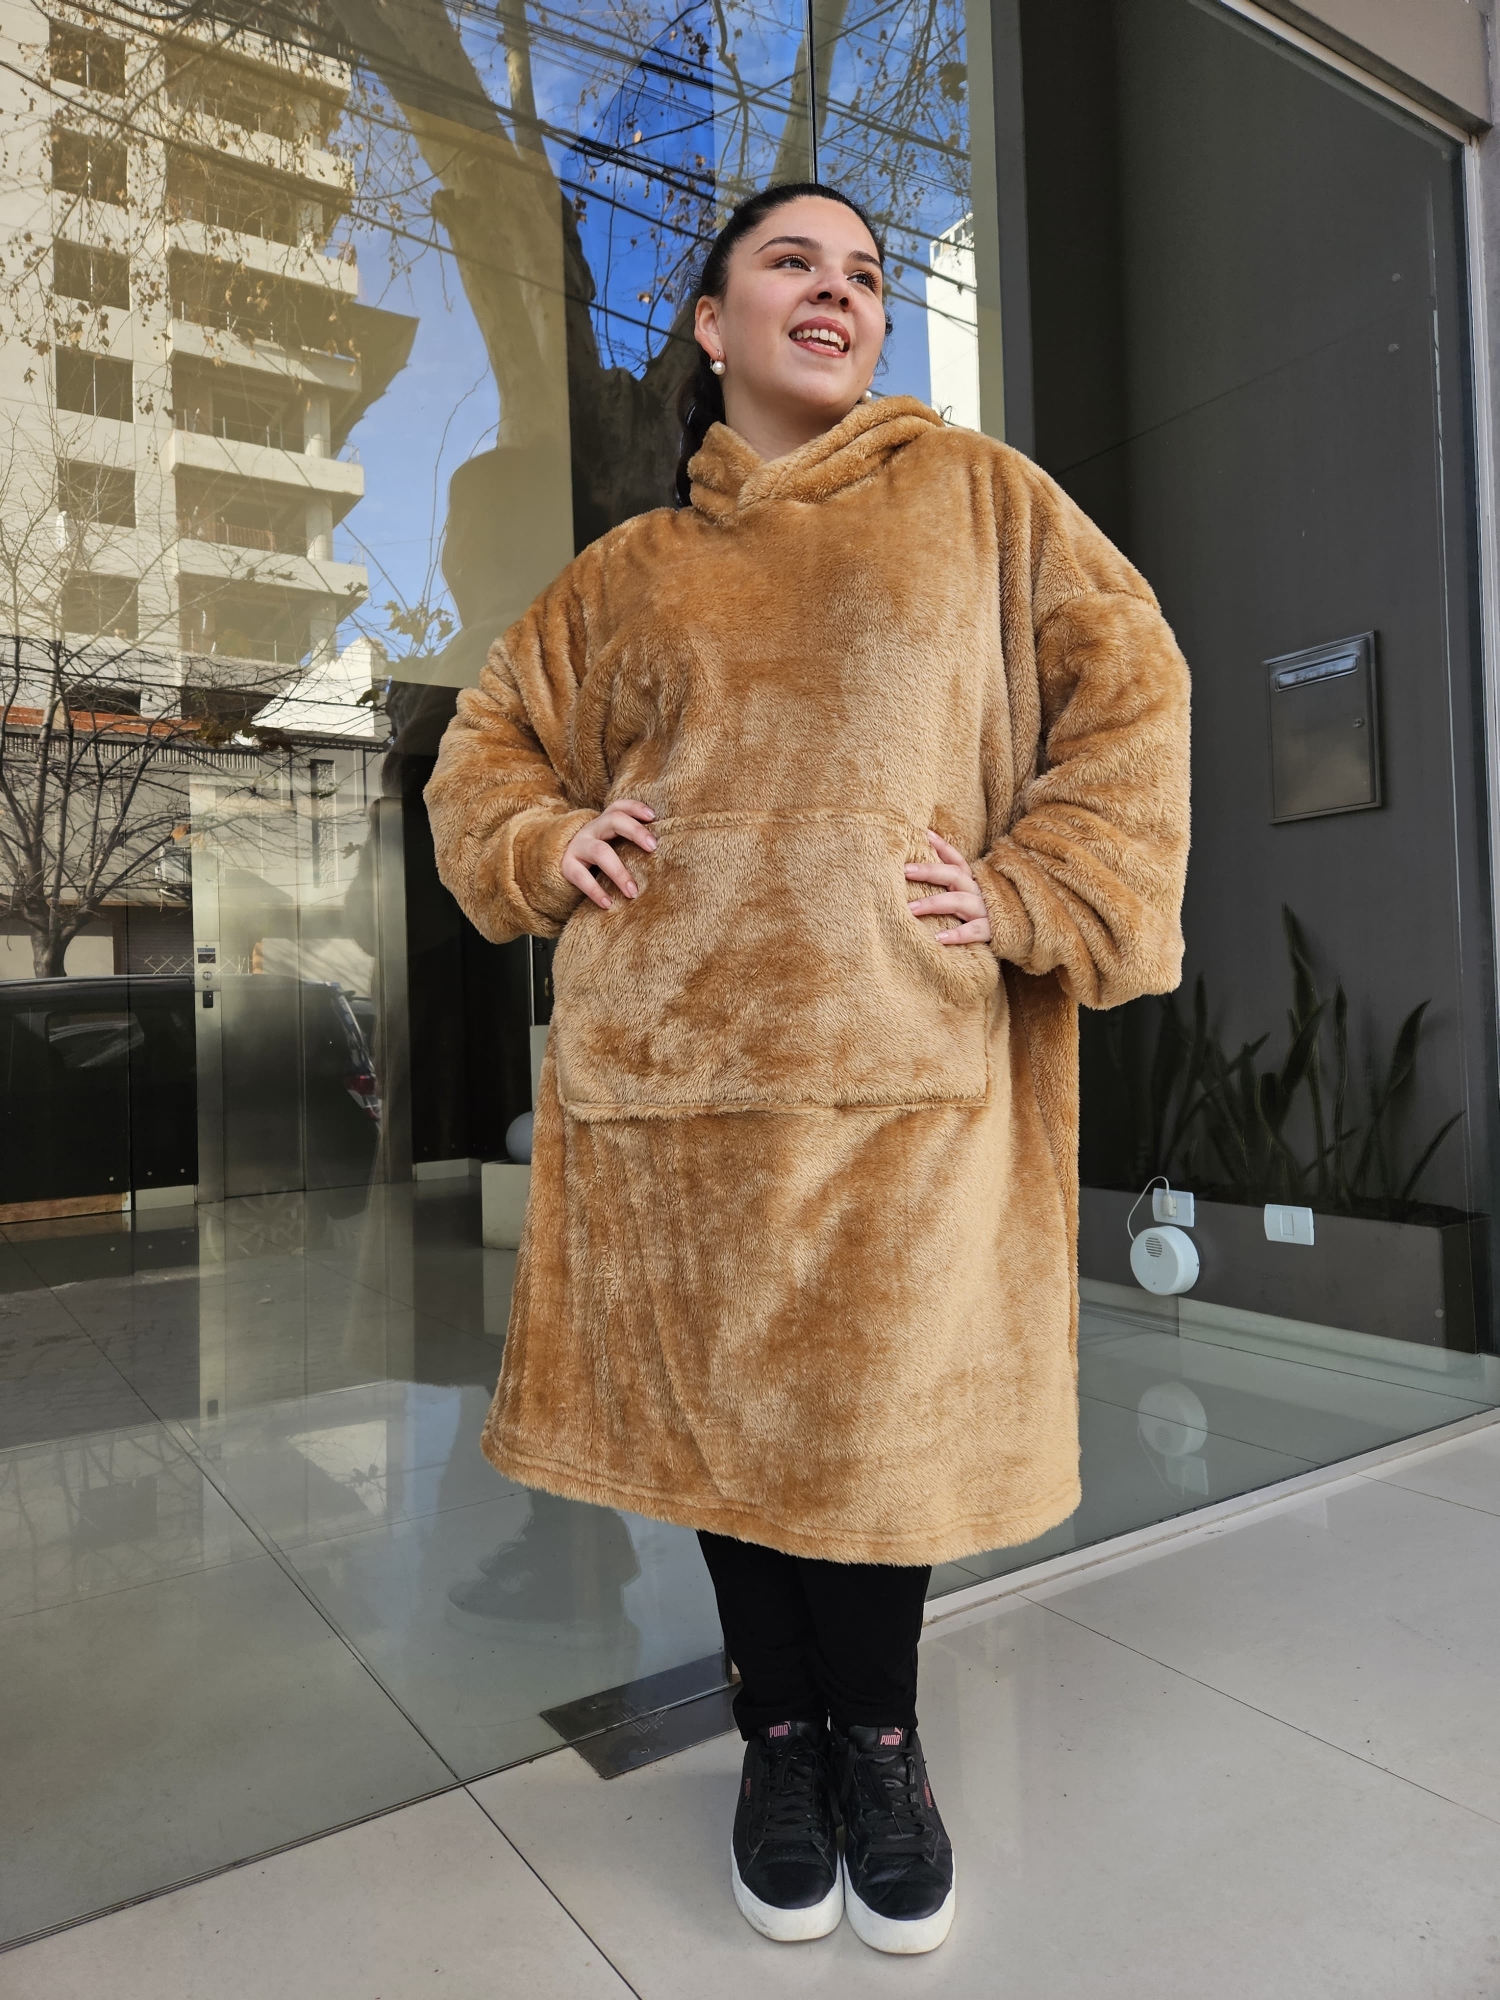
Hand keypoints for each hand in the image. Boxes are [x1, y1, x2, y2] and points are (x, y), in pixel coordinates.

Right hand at [561, 799, 656, 909]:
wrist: (557, 863)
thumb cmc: (596, 857)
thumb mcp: (609, 843)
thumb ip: (628, 844)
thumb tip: (665, 855)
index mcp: (604, 822)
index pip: (619, 807)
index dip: (635, 808)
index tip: (653, 817)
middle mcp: (591, 830)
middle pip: (613, 821)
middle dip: (635, 831)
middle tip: (653, 847)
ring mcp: (578, 846)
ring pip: (600, 852)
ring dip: (619, 872)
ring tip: (633, 892)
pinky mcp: (567, 865)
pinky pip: (581, 877)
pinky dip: (595, 891)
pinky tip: (608, 903)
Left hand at [904, 830, 992, 944]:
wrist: (1023, 931)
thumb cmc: (989, 913)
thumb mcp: (973, 894)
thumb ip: (954, 884)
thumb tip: (927, 867)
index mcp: (974, 881)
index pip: (957, 861)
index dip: (942, 847)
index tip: (924, 835)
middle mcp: (979, 891)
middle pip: (954, 876)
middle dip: (929, 871)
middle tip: (905, 870)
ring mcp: (987, 910)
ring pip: (960, 902)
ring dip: (934, 903)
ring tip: (911, 908)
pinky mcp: (993, 931)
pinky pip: (974, 931)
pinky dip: (958, 934)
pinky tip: (939, 937)